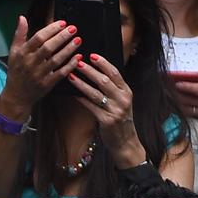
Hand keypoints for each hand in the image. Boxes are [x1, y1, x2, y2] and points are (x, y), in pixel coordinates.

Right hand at [0, 16, 81, 115]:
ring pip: (56, 60)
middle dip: (62, 37)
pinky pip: (60, 73)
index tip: (62, 23)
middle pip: (48, 48)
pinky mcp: (47, 84)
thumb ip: (19, 34)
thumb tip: (22, 18)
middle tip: (73, 29)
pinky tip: (77, 57)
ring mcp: (39, 74)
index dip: (51, 29)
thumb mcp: (13, 52)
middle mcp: (31, 63)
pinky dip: (69, 65)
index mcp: (23, 53)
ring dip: (68, 49)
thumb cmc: (16, 71)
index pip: (38, 38)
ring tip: (78, 40)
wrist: (17, 95)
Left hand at [69, 53, 146, 168]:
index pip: (115, 73)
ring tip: (71, 75)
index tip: (92, 55)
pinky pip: (91, 107)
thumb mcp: (121, 102)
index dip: (103, 63)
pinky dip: (81, 99)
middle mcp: (123, 99)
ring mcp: (115, 110)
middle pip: (104, 81)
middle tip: (77, 62)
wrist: (125, 142)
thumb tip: (95, 73)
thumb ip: (113, 89)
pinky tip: (72, 94)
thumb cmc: (120, 119)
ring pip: (95, 93)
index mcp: (127, 91)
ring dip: (81, 83)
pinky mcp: (107, 121)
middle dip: (89, 70)